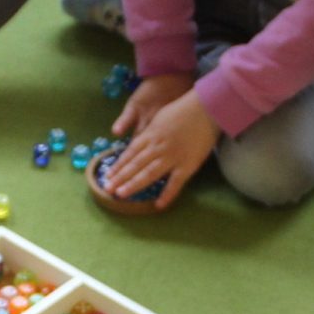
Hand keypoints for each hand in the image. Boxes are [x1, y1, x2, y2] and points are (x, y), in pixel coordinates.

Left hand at [106, 82, 217, 208]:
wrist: (206, 108)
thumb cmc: (184, 109)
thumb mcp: (160, 117)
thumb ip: (150, 131)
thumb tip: (141, 141)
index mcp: (150, 135)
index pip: (130, 153)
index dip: (118, 165)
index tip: (108, 175)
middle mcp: (157, 147)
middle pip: (135, 165)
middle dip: (120, 178)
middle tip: (107, 189)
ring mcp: (172, 157)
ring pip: (149, 174)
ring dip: (134, 185)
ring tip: (121, 195)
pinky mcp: (187, 165)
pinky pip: (175, 183)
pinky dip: (167, 194)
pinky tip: (157, 205)